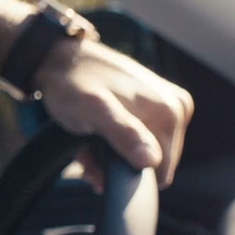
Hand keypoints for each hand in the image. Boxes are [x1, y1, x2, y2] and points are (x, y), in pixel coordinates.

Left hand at [31, 37, 194, 192]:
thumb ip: (123, 134)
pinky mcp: (156, 104)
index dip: (125, 175)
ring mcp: (167, 104)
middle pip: (153, 163)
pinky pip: (141, 138)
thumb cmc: (71, 84)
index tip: (96, 167)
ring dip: (114, 157)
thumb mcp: (92, 111)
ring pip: (144, 153)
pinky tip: (95, 137)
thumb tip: (151, 160)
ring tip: (87, 145)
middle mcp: (175, 107)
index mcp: (169, 111)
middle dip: (119, 166)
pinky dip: (117, 144)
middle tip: (87, 155)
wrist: (59, 59)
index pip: (160, 171)